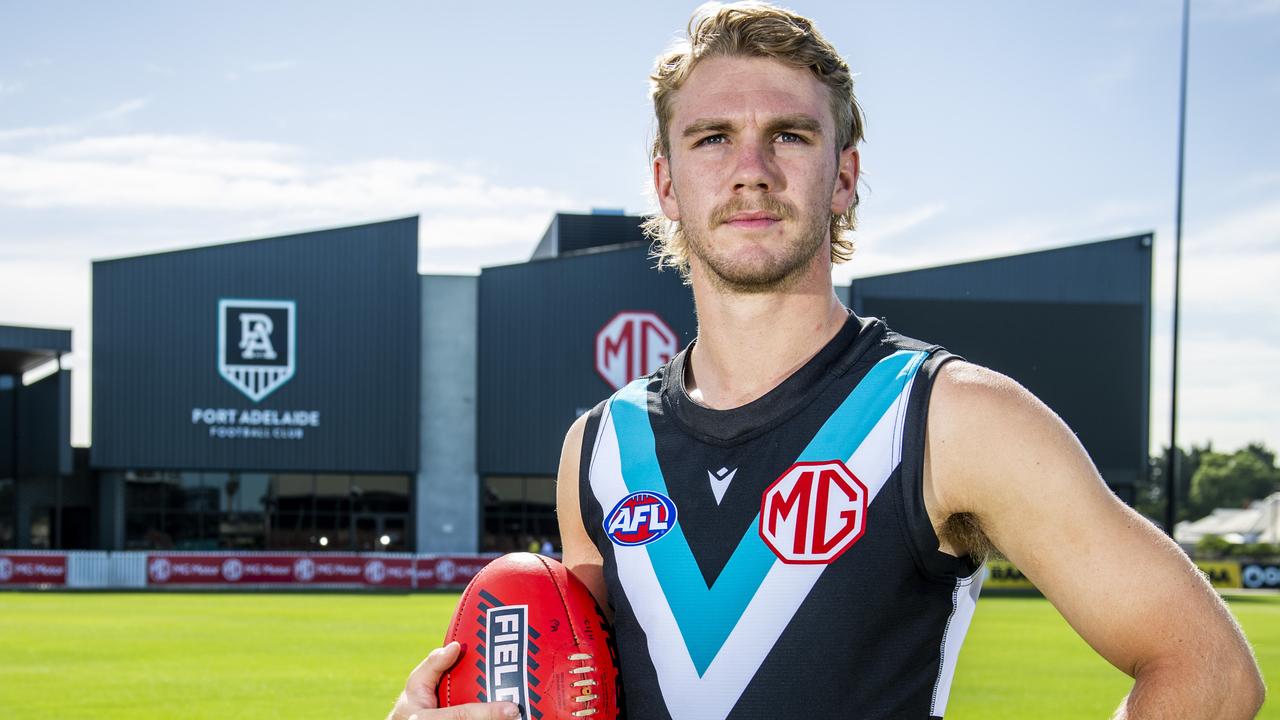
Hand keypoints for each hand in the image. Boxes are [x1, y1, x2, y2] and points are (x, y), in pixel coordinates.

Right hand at [387, 641, 520, 719]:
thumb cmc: (413, 706)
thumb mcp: (415, 685)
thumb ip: (433, 665)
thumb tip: (455, 646)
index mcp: (425, 719)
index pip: (462, 715)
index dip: (489, 713)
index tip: (512, 708)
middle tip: (522, 714)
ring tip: (524, 717)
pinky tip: (506, 717)